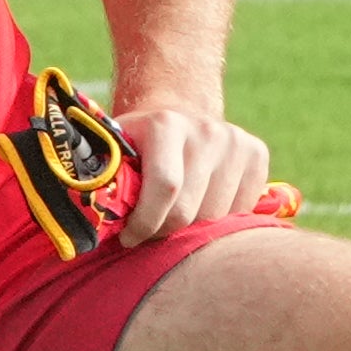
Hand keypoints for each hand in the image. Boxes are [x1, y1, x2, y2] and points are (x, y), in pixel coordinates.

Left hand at [112, 109, 273, 244]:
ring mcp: (236, 141)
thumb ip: (106, 182)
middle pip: (191, 210)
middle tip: (149, 234)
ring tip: (173, 221)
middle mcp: (206, 130)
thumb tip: (92, 227)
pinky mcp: (257, 153)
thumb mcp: (114, 154)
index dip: (145, 223)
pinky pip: (242, 211)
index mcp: (165, 124)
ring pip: (217, 217)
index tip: (129, 238)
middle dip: (165, 232)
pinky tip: (201, 209)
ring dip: (193, 231)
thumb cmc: (136, 146)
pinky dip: (220, 222)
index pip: (165, 187)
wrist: (176, 113)